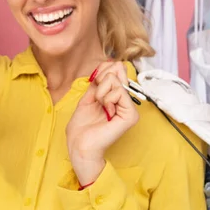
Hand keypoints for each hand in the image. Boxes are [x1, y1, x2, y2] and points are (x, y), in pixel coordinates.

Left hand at [66, 61, 139, 184]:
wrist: (79, 144)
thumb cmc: (82, 126)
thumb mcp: (89, 97)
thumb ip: (100, 82)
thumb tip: (113, 64)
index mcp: (116, 98)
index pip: (117, 70)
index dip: (104, 69)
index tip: (94, 80)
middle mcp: (125, 102)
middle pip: (118, 71)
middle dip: (101, 80)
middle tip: (97, 97)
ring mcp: (130, 109)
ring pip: (116, 81)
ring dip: (101, 92)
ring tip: (100, 106)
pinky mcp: (130, 115)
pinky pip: (119, 91)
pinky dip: (106, 98)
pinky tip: (106, 110)